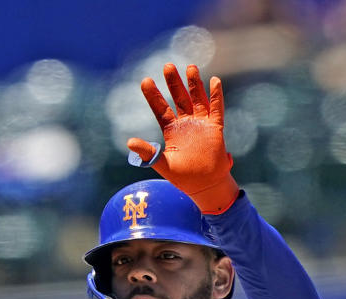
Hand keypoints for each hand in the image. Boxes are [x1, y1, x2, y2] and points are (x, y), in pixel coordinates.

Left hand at [127, 63, 239, 213]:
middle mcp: (185, 123)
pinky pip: (216, 109)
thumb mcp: (162, 164)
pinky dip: (216, 95)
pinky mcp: (215, 128)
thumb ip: (148, 153)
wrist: (204, 186)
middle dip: (173, 83)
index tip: (145, 80)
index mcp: (171, 130)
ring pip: (197, 99)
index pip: (160, 108)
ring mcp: (201, 124)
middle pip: (178, 98)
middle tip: (167, 66)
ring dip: (194, 83)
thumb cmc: (182, 177)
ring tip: (190, 67)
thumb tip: (129, 142)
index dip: (153, 95)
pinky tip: (214, 81)